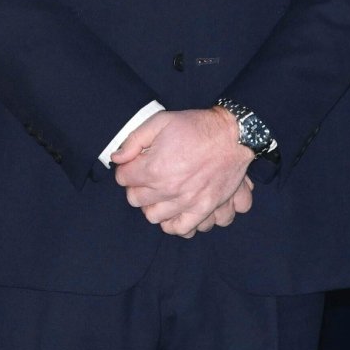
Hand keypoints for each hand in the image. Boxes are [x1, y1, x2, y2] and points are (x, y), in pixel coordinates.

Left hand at [111, 107, 251, 235]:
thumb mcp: (160, 121)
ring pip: (153, 216)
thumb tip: (116, 158)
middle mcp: (168, 189)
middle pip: (135, 199)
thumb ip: (134, 140)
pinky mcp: (204, 208)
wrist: (233, 135)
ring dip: (151, 205)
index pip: (123, 178)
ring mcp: (186, 201)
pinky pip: (181, 228)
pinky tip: (172, 212)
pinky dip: (173, 224)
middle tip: (145, 177)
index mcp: (154, 167)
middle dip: (136, 187)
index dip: (126, 169)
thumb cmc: (196, 126)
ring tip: (158, 194)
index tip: (134, 164)